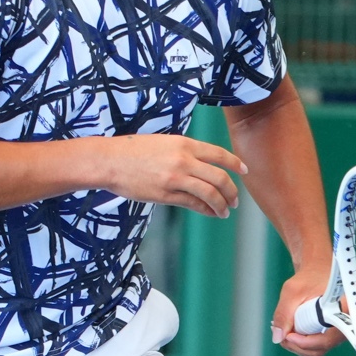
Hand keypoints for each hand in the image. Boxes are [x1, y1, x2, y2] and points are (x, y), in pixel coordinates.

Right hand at [96, 133, 245, 216]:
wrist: (110, 161)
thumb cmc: (133, 151)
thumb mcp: (163, 143)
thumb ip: (184, 152)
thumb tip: (202, 165)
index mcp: (184, 144)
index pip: (219, 154)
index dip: (236, 163)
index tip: (244, 171)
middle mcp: (184, 160)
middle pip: (220, 177)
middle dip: (232, 191)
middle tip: (235, 200)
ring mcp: (175, 179)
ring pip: (210, 193)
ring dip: (221, 205)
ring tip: (225, 211)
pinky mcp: (166, 195)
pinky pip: (193, 204)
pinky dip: (206, 210)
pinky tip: (210, 213)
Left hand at [269, 268, 341, 355]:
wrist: (317, 271)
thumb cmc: (308, 277)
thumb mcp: (291, 291)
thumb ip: (283, 314)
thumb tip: (278, 338)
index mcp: (342, 311)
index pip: (327, 339)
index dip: (306, 342)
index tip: (289, 336)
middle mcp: (344, 324)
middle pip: (320, 348)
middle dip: (297, 346)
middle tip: (281, 336)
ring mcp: (337, 330)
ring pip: (317, 349)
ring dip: (298, 346)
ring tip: (283, 333)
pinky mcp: (330, 332)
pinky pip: (316, 345)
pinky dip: (301, 343)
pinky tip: (289, 332)